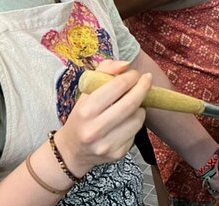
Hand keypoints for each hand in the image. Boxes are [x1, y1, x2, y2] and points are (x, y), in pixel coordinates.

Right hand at [54, 60, 151, 176]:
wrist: (72, 151)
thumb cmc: (82, 115)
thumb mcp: (86, 91)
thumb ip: (104, 70)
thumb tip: (126, 65)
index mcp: (86, 110)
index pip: (117, 87)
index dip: (131, 77)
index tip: (135, 74)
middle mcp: (95, 129)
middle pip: (131, 103)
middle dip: (143, 88)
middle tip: (146, 80)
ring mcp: (107, 144)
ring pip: (138, 118)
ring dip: (141, 107)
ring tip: (132, 103)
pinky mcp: (117, 153)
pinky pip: (136, 132)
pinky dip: (136, 122)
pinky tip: (127, 120)